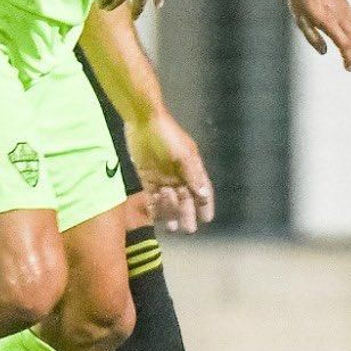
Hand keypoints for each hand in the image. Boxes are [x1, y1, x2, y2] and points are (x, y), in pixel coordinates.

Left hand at [125, 112, 214, 233]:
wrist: (143, 121)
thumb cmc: (167, 135)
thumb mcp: (183, 154)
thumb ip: (192, 175)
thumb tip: (203, 195)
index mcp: (191, 167)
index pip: (202, 189)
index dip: (206, 204)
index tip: (207, 219)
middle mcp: (178, 174)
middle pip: (185, 198)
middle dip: (187, 214)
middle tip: (188, 230)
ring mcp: (162, 176)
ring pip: (169, 200)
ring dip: (170, 212)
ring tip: (171, 226)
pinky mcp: (146, 176)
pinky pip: (151, 195)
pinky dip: (154, 206)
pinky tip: (155, 217)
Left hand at [288, 0, 350, 70]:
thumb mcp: (301, 20)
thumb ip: (313, 38)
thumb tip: (324, 52)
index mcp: (329, 21)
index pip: (345, 45)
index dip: (348, 58)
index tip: (348, 68)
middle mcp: (340, 16)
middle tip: (349, 64)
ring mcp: (345, 8)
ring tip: (350, 53)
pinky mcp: (345, 3)